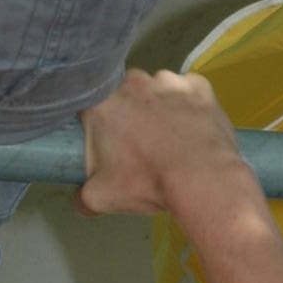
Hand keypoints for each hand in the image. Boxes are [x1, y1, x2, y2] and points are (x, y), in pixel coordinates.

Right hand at [78, 67, 249, 219]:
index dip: (98, 124)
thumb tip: (81, 201)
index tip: (107, 141)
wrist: (202, 179)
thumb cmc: (147, 182)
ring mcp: (167, 81)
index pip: (90, 107)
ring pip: (157, 90)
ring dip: (159, 107)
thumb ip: (82, 197)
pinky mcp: (198, 85)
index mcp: (101, 103)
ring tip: (170, 137)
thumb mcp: (100, 198)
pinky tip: (192, 125)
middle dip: (129, 113)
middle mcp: (132, 83)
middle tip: (139, 143)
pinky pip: (188, 90)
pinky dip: (188, 103)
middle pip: (124, 94)